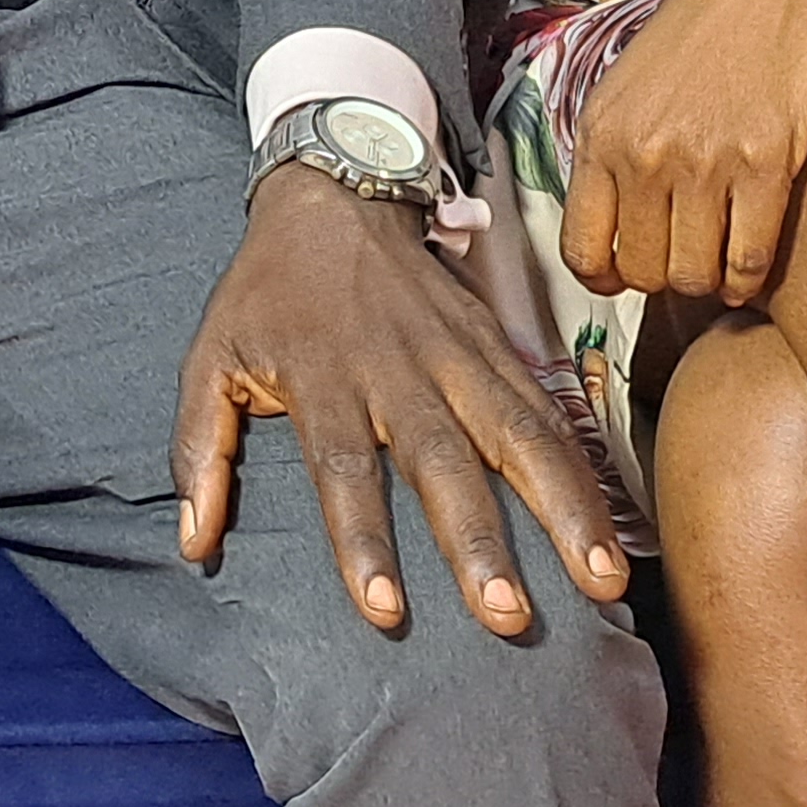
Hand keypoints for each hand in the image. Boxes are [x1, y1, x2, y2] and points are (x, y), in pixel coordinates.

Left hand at [178, 166, 632, 636]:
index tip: (384, 611)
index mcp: (322, 376)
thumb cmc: (267, 292)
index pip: (343, 468)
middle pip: (442, 460)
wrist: (335, 192)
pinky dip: (581, 464)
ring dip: (561, 508)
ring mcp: (456, 353)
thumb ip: (198, 449)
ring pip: (516, 433)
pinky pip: (546, 407)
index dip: (362, 540)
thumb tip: (192, 544)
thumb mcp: (208, 356)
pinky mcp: (496, 341)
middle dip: (478, 541)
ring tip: (601, 581)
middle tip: (506, 615)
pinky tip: (613, 520)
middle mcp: (396, 367)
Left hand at [559, 0, 806, 308]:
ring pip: (695, 278)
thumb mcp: (634, 80)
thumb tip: (610, 232)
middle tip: (690, 254)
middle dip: (666, 277)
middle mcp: (644, 151)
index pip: (582, 251)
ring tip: (722, 258)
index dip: (607, 278)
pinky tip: (753, 258)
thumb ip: (616, 150)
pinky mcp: (767, 163)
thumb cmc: (709, 27)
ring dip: (710, 280)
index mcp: (601, 130)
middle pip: (643, 273)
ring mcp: (705, 159)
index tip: (630, 276)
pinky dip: (750, 276)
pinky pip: (749, 262)